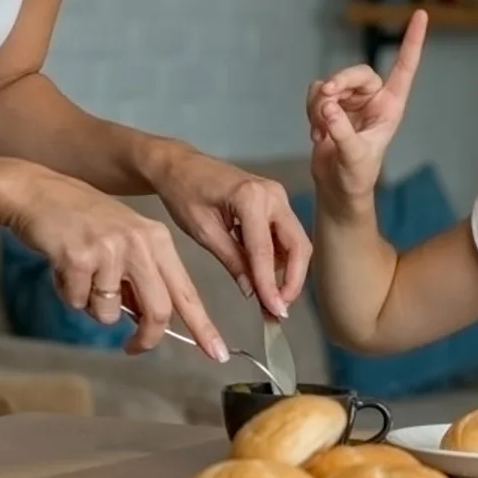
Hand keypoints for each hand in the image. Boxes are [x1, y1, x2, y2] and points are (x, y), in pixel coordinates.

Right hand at [3, 167, 226, 360]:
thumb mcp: (123, 240)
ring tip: (79, 275)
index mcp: (156, 239)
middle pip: (157, 312)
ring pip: (109, 313)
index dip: (203, 327)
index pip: (186, 291)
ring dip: (91, 306)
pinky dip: (66, 293)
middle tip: (132, 347)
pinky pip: (77, 301)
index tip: (218, 353)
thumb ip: (140, 277)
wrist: (37, 192)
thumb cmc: (80, 221)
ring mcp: (110, 250)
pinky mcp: (79, 258)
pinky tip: (61, 266)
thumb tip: (145, 319)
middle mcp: (139, 243)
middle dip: (145, 339)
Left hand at [145, 147, 309, 320]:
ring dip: (288, 272)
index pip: (265, 250)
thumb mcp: (204, 232)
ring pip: (296, 242)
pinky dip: (280, 258)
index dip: (270, 284)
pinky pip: (286, 235)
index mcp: (251, 198)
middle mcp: (273, 194)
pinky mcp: (276, 201)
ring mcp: (278, 196)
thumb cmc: (184, 194)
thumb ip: (233, 261)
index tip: (274, 312)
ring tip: (270, 299)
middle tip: (278, 309)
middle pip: (298, 245)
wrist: (179, 165)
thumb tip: (253, 293)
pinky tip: (265, 277)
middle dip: (292, 281)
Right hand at [307, 10, 426, 203]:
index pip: (404, 68)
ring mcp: (350, 102)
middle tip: (327, 97)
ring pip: (332, 83)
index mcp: (391, 106)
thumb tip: (327, 105)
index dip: (412, 41)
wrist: (336, 188)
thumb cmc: (355, 176)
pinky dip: (311, 110)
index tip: (421, 15)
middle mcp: (372, 99)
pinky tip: (317, 133)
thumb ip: (341, 131)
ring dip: (321, 103)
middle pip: (357, 73)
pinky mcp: (330, 107)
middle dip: (340, 82)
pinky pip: (316, 93)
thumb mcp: (353, 156)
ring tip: (321, 130)